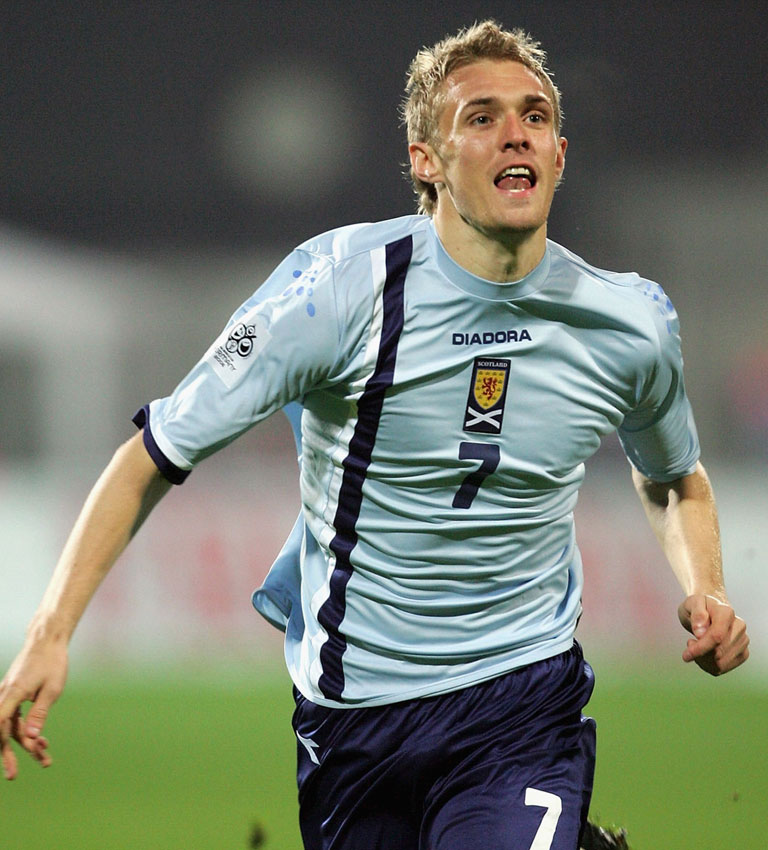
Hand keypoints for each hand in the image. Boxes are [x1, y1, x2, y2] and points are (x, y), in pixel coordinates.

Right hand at [0, 639, 67, 779]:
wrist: (48, 641)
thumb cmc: (53, 662)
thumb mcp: (52, 689)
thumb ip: (40, 713)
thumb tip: (33, 737)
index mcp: (13, 693)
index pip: (0, 723)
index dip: (1, 743)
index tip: (5, 761)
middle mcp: (6, 694)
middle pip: (2, 729)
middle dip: (8, 753)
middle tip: (13, 776)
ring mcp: (9, 694)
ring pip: (11, 725)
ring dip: (24, 742)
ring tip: (43, 757)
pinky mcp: (15, 695)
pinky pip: (16, 716)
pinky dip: (27, 729)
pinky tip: (42, 740)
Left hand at [678, 594, 748, 675]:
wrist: (709, 611)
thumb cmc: (699, 607)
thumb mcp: (692, 604)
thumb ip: (697, 615)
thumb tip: (700, 633)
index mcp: (726, 612)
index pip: (716, 637)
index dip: (700, 648)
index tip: (686, 655)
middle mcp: (739, 627)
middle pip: (718, 653)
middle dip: (699, 654)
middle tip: (690, 643)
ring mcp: (743, 641)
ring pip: (721, 664)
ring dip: (703, 661)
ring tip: (696, 648)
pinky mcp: (743, 653)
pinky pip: (723, 668)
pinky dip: (709, 666)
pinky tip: (704, 655)